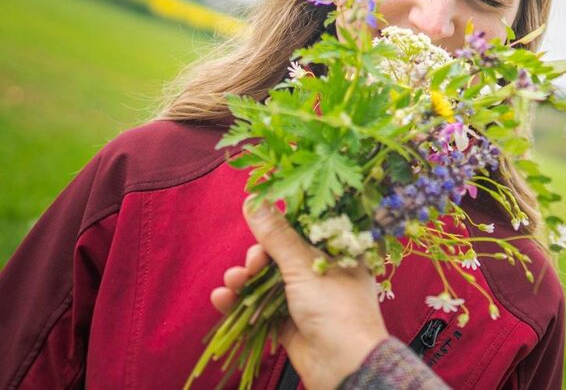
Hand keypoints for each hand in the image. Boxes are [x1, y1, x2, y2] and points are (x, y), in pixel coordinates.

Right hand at [211, 199, 389, 389]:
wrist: (344, 365)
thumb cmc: (336, 308)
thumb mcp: (303, 265)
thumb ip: (275, 235)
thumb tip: (253, 200)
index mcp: (337, 250)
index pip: (304, 228)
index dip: (279, 226)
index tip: (257, 222)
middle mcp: (321, 271)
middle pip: (280, 255)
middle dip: (257, 257)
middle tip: (252, 264)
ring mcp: (304, 297)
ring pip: (266, 281)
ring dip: (244, 280)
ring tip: (233, 282)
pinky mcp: (288, 321)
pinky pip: (259, 307)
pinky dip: (240, 303)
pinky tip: (222, 299)